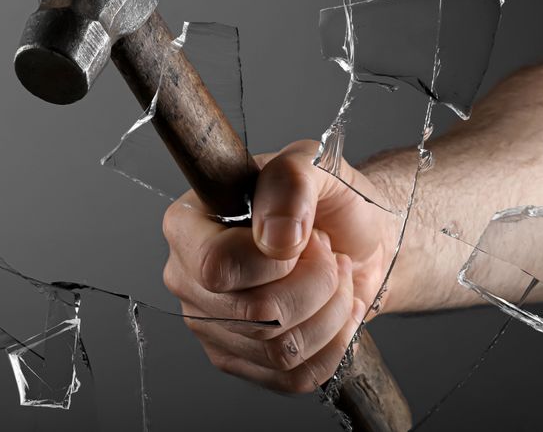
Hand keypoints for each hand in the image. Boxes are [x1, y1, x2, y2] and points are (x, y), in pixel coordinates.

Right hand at [161, 139, 397, 392]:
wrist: (356, 239)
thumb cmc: (327, 199)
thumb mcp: (315, 164)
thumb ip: (291, 179)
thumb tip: (275, 238)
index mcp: (187, 224)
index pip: (217, 265)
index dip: (277, 260)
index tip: (306, 234)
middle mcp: (186, 278)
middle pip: (255, 314)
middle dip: (317, 285)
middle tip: (329, 255)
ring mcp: (208, 324)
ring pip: (279, 349)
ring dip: (332, 313)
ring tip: (338, 280)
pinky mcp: (239, 360)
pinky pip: (292, 377)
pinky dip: (334, 346)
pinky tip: (338, 312)